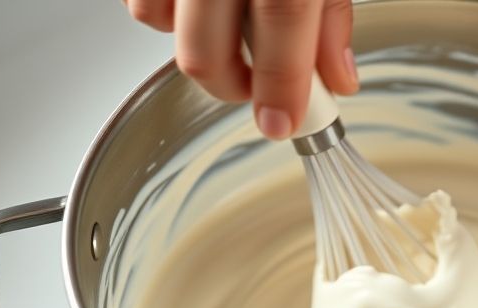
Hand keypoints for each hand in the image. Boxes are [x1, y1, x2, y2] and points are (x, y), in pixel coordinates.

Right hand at [125, 0, 358, 139]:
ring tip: (228, 28)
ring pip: (160, 26)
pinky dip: (166, 16)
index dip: (283, 84)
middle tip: (259, 85)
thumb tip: (337, 79)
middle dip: (233, 86)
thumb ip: (330, 17)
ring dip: (196, 44)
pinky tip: (196, 8)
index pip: (283, 20)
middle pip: (205, 51)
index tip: (284, 125)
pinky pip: (140, 4)